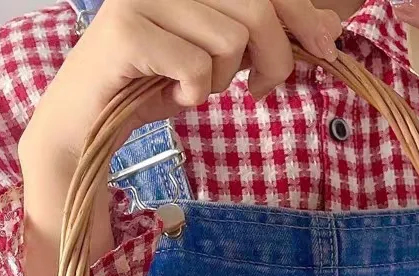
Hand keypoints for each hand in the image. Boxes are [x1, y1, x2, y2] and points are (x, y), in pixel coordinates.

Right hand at [18, 0, 341, 275]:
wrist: (89, 121)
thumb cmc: (155, 85)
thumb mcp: (220, 58)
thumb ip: (265, 39)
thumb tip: (329, 31)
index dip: (302, 14)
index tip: (325, 47)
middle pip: (257, 8)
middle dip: (274, 58)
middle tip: (258, 89)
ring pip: (229, 39)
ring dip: (222, 80)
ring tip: (194, 86)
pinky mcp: (126, 30)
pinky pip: (196, 65)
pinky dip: (193, 93)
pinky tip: (172, 96)